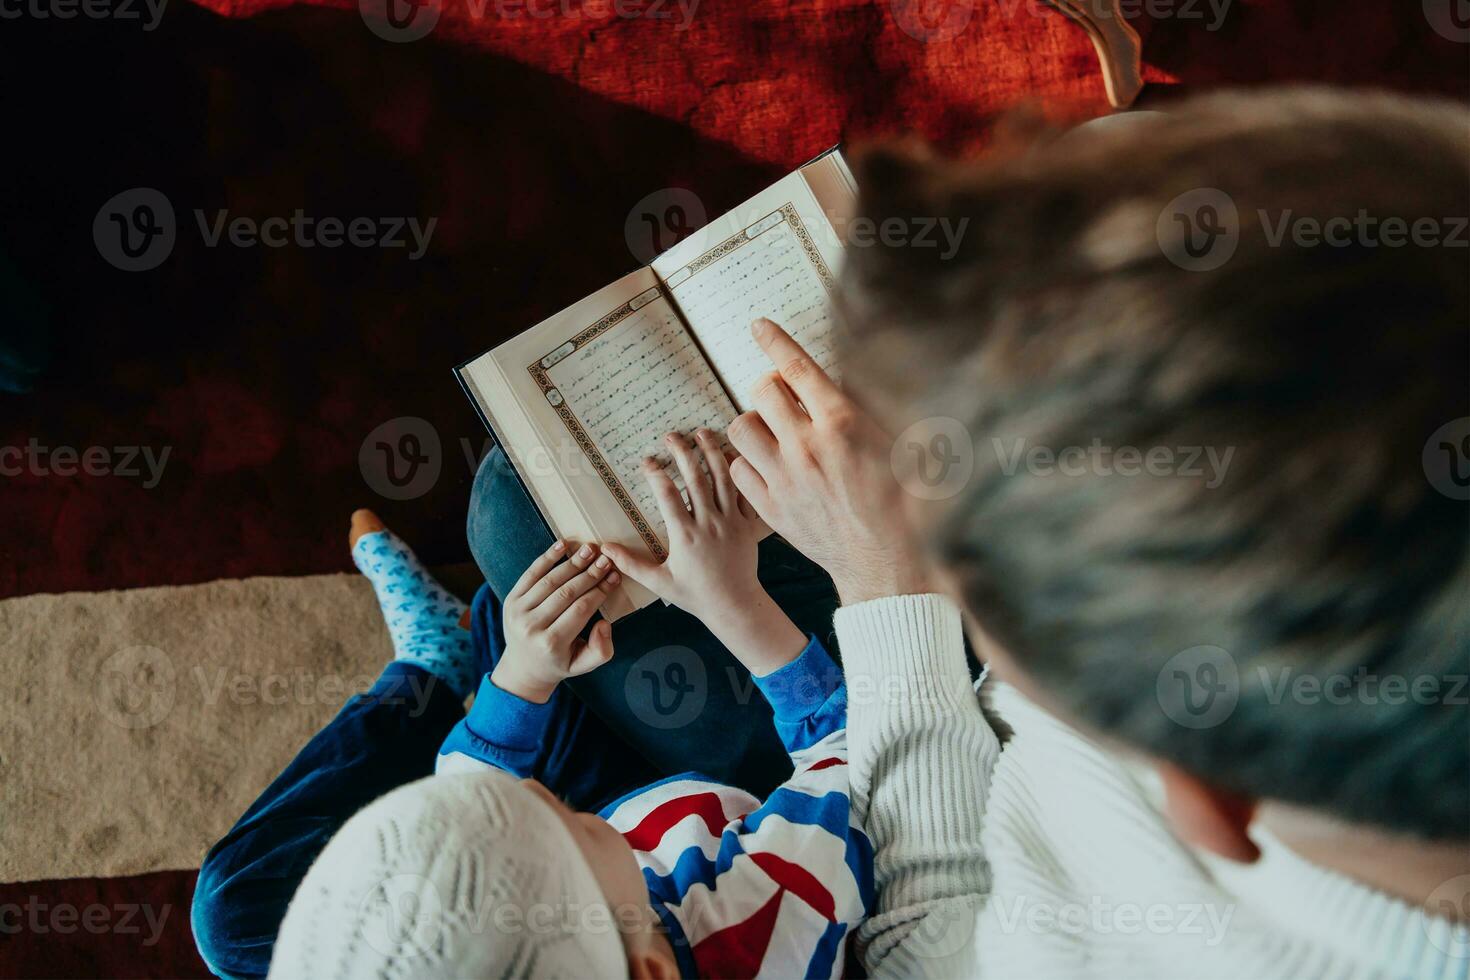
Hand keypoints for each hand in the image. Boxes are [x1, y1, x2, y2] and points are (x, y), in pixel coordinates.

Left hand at [493, 540, 620, 702]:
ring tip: (590, 549)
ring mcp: (518, 612)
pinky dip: (546, 558)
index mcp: (551, 644)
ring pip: (550, 581)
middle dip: (589, 574)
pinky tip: (562, 544)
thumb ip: (601, 650)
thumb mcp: (583, 665)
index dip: (600, 591)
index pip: (581, 610)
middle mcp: (531, 627)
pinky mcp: (510, 600)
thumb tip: (604, 624)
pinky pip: (530, 574)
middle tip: (607, 559)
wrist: (523, 668)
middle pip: (566, 593)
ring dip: (572, 562)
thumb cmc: (559, 662)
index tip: (615, 576)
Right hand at [604, 430, 805, 674]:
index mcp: (685, 536)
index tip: (647, 461)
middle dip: (682, 452)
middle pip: (696, 478)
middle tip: (671, 436)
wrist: (735, 606)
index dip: (655, 473)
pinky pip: (746, 493)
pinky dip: (740, 472)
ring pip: (723, 479)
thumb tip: (604, 549)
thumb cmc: (695, 596)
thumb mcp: (659, 582)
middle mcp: (709, 524)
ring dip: (712, 453)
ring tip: (701, 433)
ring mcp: (731, 522)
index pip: (667, 494)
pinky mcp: (749, 525)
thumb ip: (630, 564)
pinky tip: (732, 455)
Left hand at [726, 317, 928, 605]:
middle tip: (782, 396)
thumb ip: (867, 409)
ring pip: (741, 428)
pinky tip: (767, 466)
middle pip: (762, 392)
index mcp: (842, 424)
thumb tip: (842, 383)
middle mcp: (807, 446)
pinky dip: (748, 462)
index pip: (797, 368)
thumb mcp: (900, 443)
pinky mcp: (771, 507)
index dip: (775, 341)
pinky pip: (740, 469)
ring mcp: (784, 478)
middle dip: (769, 386)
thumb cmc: (904, 502)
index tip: (759, 327)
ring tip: (771, 432)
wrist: (887, 561)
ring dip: (754, 423)